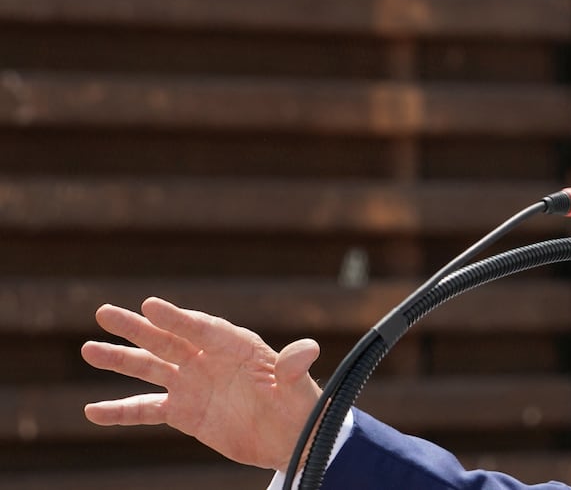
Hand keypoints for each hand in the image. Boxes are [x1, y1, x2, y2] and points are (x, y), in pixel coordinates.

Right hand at [81, 297, 321, 470]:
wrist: (289, 437)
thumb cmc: (299, 404)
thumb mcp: (299, 387)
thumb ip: (295, 367)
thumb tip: (308, 348)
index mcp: (237, 345)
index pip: (203, 328)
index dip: (178, 318)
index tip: (151, 306)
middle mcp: (209, 359)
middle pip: (168, 340)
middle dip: (137, 328)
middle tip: (105, 312)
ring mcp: (192, 384)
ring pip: (150, 368)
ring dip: (121, 360)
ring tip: (89, 349)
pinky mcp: (183, 412)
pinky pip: (146, 410)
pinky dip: (121, 411)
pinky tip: (93, 411)